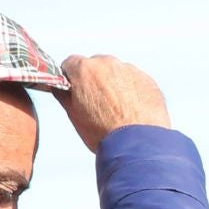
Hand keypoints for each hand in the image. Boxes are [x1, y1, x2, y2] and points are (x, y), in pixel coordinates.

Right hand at [56, 55, 171, 151]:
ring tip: (118, 110)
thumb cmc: (104, 132)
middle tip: (98, 103)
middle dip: (95, 80)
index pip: (71, 64)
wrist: (138, 145)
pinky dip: (133, 91)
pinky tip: (133, 110)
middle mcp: (108, 64)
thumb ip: (64, 94)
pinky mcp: (147, 80)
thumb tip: (60, 87)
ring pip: (117, 72)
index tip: (75, 90)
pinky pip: (135, 81)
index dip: (71, 78)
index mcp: (85, 69)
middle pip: (96, 66)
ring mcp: (130, 70)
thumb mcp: (74, 115)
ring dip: (115, 84)